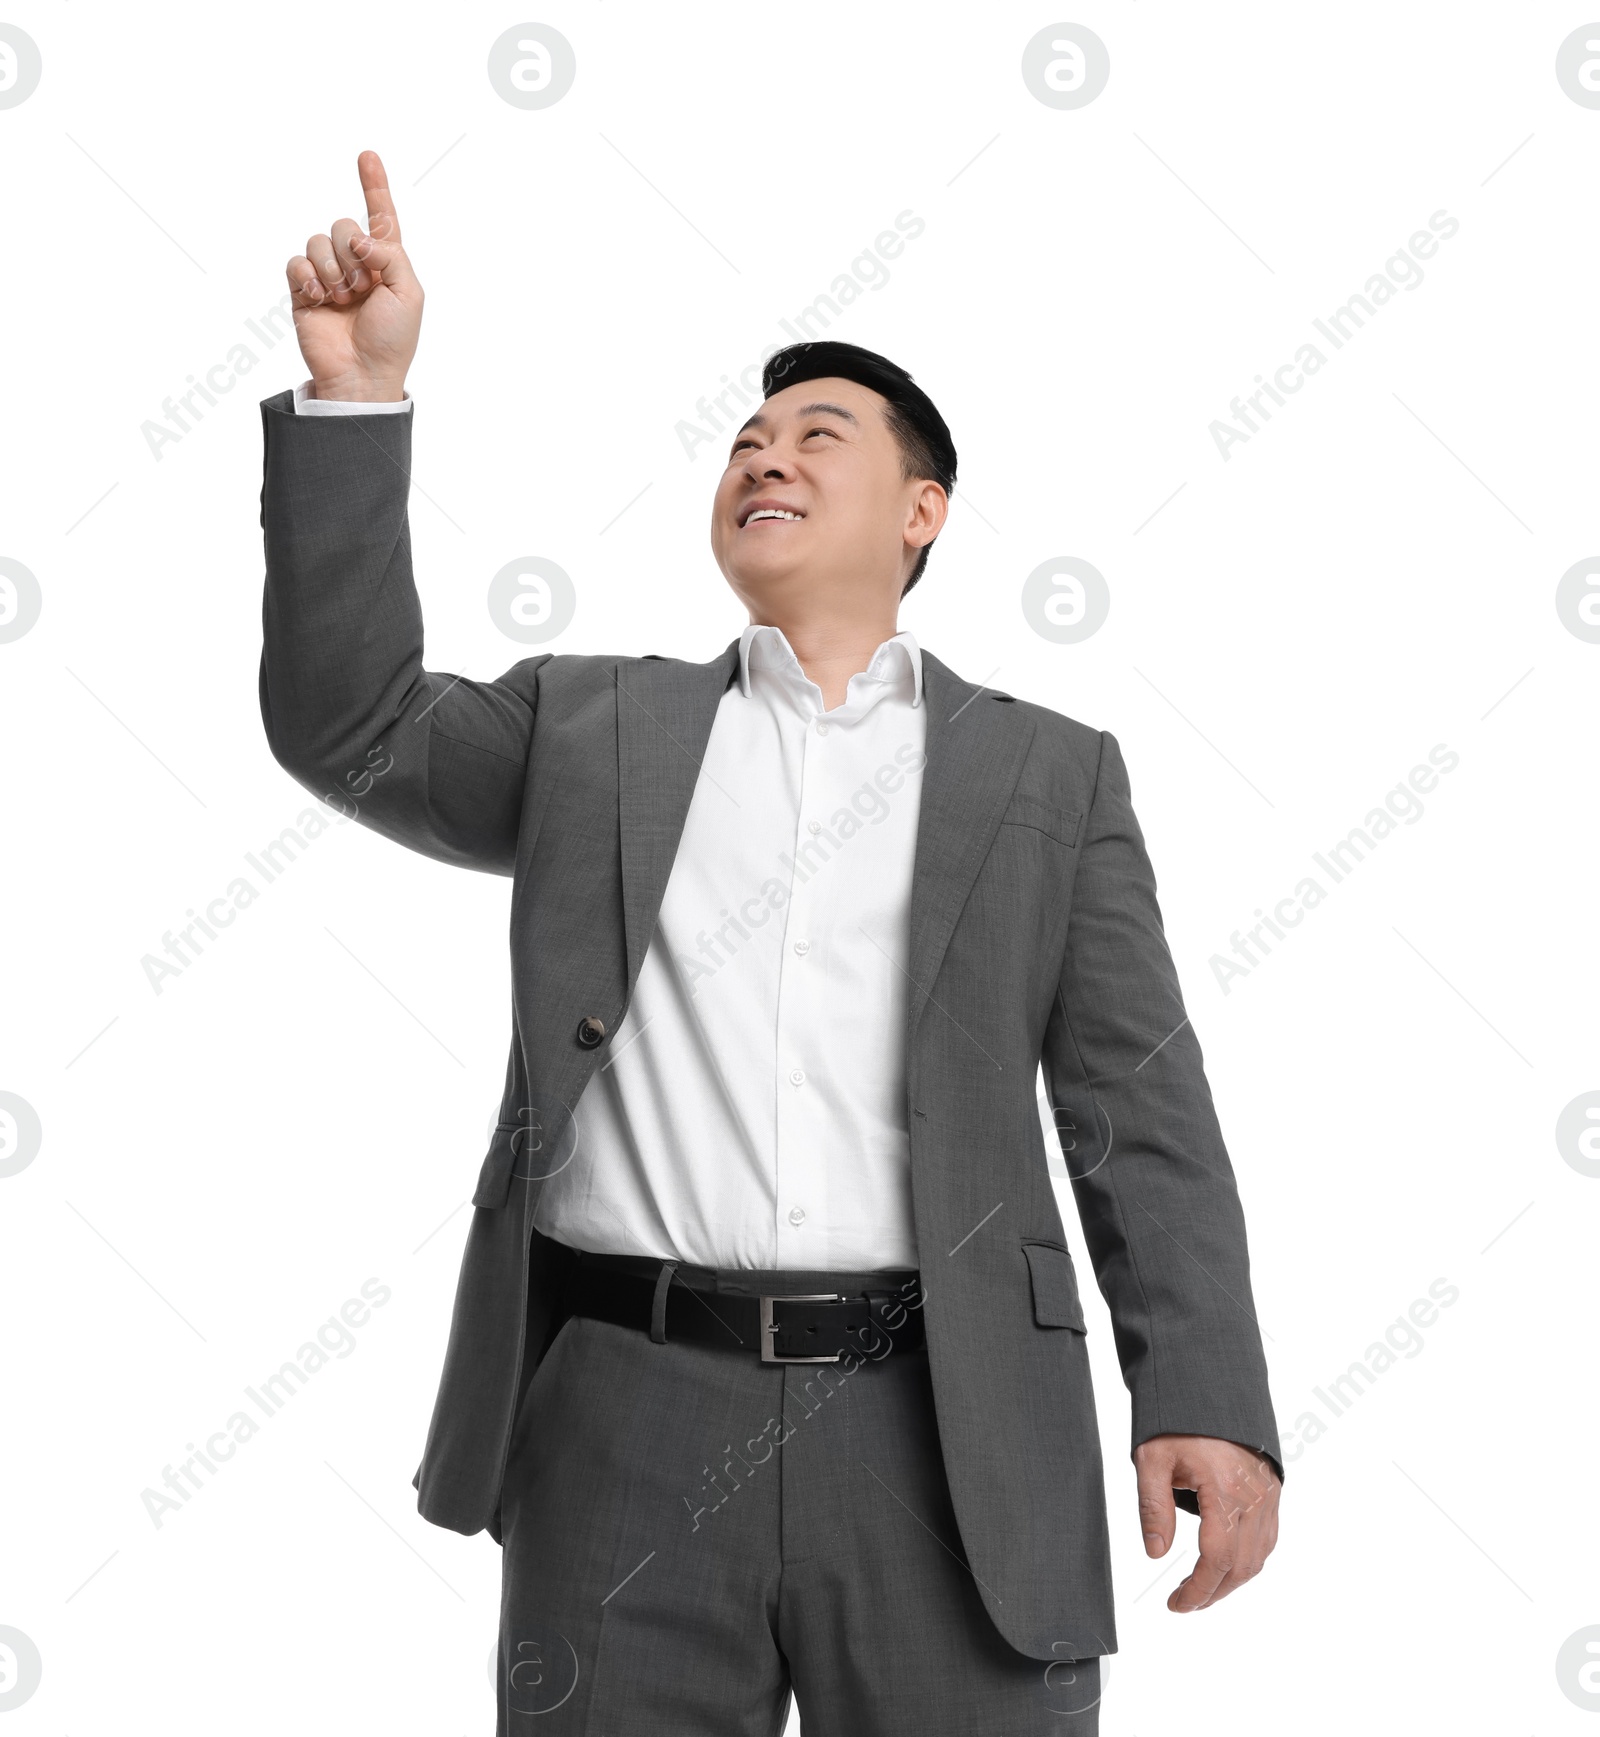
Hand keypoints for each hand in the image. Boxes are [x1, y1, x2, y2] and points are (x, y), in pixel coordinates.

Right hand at [285, 150, 421, 401]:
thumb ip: (391, 254)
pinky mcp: (303, 290)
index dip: (374, 186)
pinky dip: (307, 276)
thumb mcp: (409, 294)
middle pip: (343, 225)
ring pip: (318, 241)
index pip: (380, 217)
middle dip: (352, 254)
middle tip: (362, 289)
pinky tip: (318, 297)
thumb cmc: (392, 340)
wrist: (362, 375)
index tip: (367, 155)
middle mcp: (356, 265)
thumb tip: (360, 238)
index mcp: (386, 263)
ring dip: (332, 270)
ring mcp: (329, 276)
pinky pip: (296, 261)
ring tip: (343, 300)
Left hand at [1134, 1433, 1279, 1611]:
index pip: (1217, 1558)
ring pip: (1258, 1556)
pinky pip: (1267, 1539)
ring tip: (1201, 1589)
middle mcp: (1255, 1496)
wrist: (1211, 1385)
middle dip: (1213, 1592)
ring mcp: (1269, 1494)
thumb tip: (1156, 1554)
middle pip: (1241, 1565)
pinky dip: (1247, 1560)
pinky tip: (1225, 1564)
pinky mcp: (1273, 1491)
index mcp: (1225, 1489)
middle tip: (1183, 1603)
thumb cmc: (1178, 1419)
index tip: (1176, 1605)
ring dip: (1231, 1580)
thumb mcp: (1152, 1458)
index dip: (1198, 1589)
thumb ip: (1153, 1507)